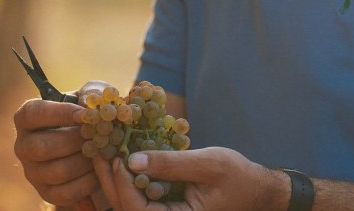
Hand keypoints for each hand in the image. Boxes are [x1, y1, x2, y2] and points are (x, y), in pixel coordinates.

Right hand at [13, 98, 97, 205]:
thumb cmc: (85, 113)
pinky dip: (88, 182)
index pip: (34, 114)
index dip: (60, 114)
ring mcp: (32, 172)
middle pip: (42, 147)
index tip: (84, 115)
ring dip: (85, 161)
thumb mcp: (89, 96)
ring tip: (102, 152)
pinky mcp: (46, 192)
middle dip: (75, 141)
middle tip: (98, 136)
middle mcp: (23, 146)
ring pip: (57, 171)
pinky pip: (66, 192)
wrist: (91, 142)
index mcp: (26, 118)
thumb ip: (91, 93)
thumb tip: (89, 104)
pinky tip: (99, 169)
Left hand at [92, 147, 288, 210]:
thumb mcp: (208, 165)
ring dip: (115, 177)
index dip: (122, 185)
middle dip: (110, 180)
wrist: (257, 190)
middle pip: (126, 207)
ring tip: (103, 149)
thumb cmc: (238, 178)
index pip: (137, 210)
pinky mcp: (165, 205)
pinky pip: (140, 194)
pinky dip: (129, 176)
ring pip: (129, 202)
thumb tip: (133, 159)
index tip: (115, 157)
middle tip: (97, 150)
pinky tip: (121, 154)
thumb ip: (172, 164)